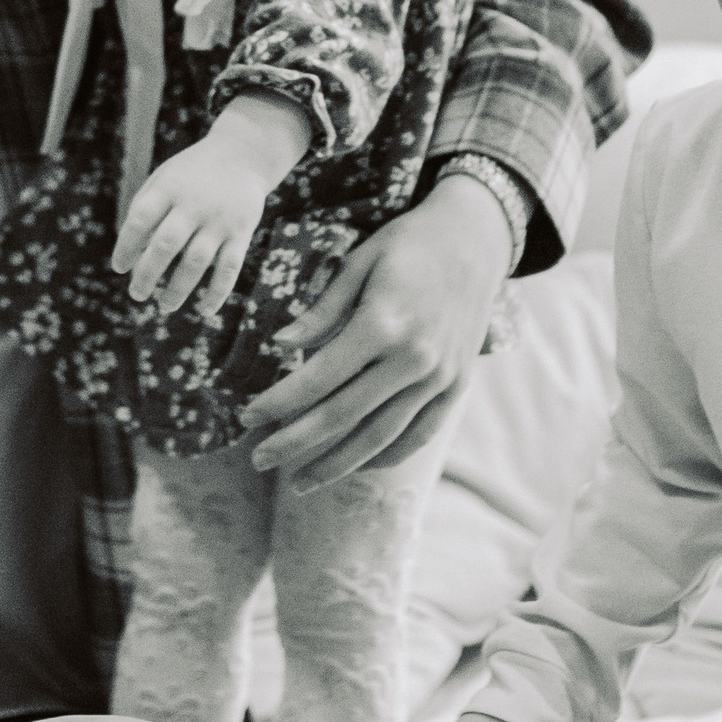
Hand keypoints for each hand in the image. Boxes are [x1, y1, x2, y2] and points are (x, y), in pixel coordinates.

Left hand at [112, 94, 309, 319]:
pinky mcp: (242, 232)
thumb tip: (131, 252)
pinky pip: (230, 267)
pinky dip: (217, 292)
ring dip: (178, 289)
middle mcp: (194, 204)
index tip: (119, 269)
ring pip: (197, 261)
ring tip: (164, 306)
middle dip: (147, 274)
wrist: (244, 154)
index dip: (127, 247)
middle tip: (136, 294)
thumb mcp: (165, 177)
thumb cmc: (193, 173)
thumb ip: (144, 207)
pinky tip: (204, 310)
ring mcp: (220, 219)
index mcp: (169, 188)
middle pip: (166, 244)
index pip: (141, 219)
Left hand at [240, 171, 512, 492]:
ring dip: (336, 464)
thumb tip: (279, 347)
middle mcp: (413, 358)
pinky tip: (354, 466)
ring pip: (380, 436)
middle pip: (343, 416)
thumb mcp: (359, 264)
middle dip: (295, 442)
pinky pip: (418, 434)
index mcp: (383, 323)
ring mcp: (439, 377)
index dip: (278, 403)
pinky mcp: (457, 386)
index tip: (246, 417)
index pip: (318, 378)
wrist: (476, 239)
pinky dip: (385, 456)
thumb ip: (321, 311)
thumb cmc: (408, 245)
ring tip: (299, 482)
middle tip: (258, 459)